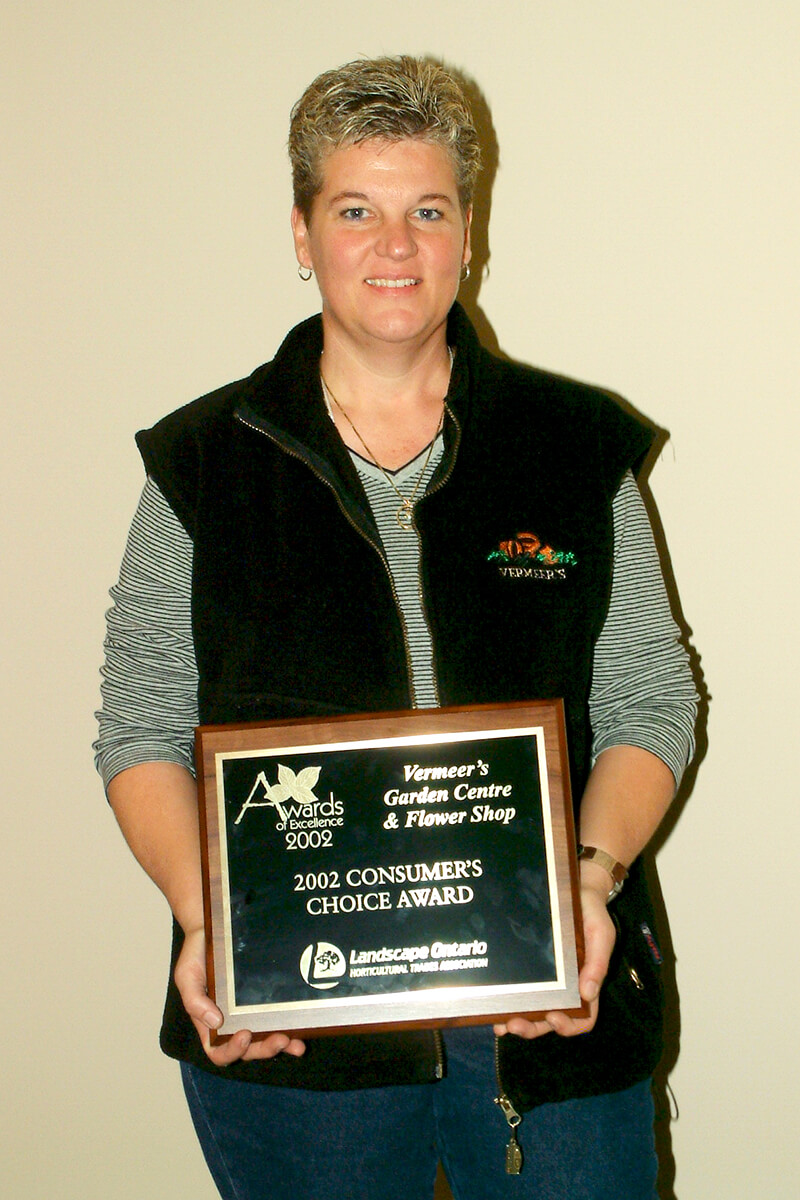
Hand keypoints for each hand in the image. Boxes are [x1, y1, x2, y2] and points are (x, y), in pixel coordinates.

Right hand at [174, 927, 305, 1064]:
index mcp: (209, 1024)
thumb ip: (194, 1000)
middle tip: (281, 1039)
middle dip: (264, 1049)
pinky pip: (277, 1020)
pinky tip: (303, 1031)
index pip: (218, 1051)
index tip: (244, 1035)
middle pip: (248, 1050)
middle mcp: (231, 1024)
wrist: (212, 930)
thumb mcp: (187, 976)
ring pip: (266, 1040)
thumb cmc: (196, 955)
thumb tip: (214, 1022)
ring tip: (297, 1044)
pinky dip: (291, 1029)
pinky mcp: (265, 1001)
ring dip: (282, 1045)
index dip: (232, 1051)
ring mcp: (250, 1014)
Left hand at [494, 882, 615, 1039]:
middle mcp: (566, 987)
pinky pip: (522, 990)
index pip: (583, 1018)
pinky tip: (495, 1005)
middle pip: (551, 1021)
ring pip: (534, 1011)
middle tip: (515, 1026)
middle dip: (534, 1028)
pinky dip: (509, 1002)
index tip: (554, 1017)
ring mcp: (547, 980)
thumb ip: (597, 964)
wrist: (575, 889)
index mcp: (586, 984)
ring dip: (518, 1021)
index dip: (569, 1025)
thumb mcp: (601, 935)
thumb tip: (588, 994)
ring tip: (501, 1024)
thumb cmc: (592, 914)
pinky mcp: (531, 968)